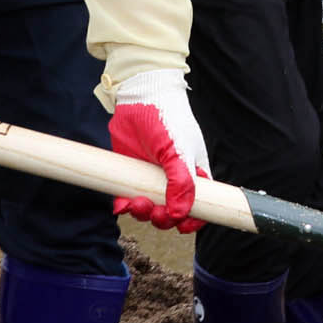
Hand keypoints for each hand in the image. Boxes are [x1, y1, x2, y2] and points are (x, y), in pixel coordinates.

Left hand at [109, 68, 210, 231]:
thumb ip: (183, 182)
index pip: (200, 205)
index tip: (183, 225)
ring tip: (137, 203)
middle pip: (173, 213)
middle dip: (164, 219)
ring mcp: (150, 179)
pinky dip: (125, 206)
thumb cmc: (169, 120)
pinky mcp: (129, 175)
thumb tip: (182, 214)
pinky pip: (127, 200)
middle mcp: (173, 180)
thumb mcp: (179, 151)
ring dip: (144, 214)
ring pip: (149, 210)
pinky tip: (122, 203)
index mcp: (194, 174)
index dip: (194, 220)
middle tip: (156, 213)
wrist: (140, 97)